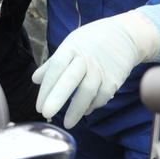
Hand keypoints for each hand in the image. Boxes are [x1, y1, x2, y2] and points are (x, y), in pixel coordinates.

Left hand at [31, 9, 159, 128]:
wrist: (125, 35)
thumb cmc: (91, 42)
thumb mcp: (70, 45)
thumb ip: (53, 64)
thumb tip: (35, 79)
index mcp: (71, 48)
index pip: (55, 67)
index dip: (46, 87)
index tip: (39, 106)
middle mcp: (85, 58)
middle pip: (70, 79)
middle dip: (57, 97)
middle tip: (46, 113)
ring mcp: (101, 69)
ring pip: (87, 91)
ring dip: (76, 109)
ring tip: (68, 123)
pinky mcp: (114, 79)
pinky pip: (102, 96)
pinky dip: (92, 106)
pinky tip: (85, 111)